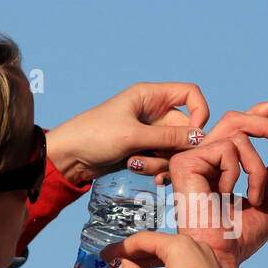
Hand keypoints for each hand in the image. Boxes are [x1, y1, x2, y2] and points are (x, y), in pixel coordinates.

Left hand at [45, 81, 209, 184]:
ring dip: (162, 162)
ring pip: (175, 148)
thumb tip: (199, 138)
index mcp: (150, 95)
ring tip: (138, 166)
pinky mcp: (144, 149)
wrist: (68, 157)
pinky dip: (157, 168)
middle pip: (185, 128)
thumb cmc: (94, 136)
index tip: (194, 136)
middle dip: (176, 148)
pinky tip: (142, 173)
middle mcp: (153, 111)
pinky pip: (163, 159)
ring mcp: (149, 132)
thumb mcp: (133, 136)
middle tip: (162, 161)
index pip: (191, 94)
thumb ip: (168, 138)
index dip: (200, 113)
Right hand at [99, 231, 248, 267]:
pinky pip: (185, 263)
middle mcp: (195, 245)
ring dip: (150, 261)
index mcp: (179, 245)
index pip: (142, 239)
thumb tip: (118, 267)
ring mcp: (207, 257)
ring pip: (172, 254)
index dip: (120, 248)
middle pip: (157, 244)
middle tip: (114, 263)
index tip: (104, 256)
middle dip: (134, 254)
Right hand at [163, 98, 267, 267]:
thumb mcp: (267, 202)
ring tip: (255, 196)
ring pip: (238, 136)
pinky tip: (231, 196)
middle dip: (265, 123)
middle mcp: (201, 159)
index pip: (236, 129)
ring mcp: (190, 158)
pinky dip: (240, 172)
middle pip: (235, 120)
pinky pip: (228, 148)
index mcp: (217, 166)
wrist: (222, 256)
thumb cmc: (240, 238)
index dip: (258, 113)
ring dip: (257, 168)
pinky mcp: (185, 162)